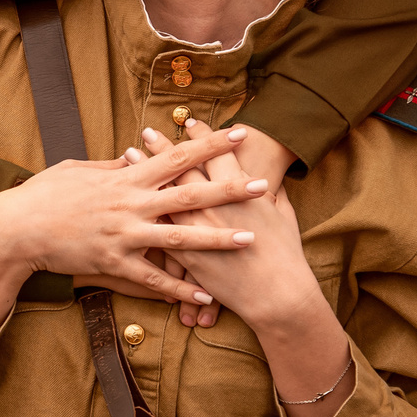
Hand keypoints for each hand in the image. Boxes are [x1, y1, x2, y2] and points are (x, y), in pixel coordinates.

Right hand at [0, 131, 262, 336]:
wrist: (16, 228)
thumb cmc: (44, 194)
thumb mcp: (79, 170)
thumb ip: (111, 166)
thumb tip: (132, 155)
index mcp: (125, 177)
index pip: (176, 155)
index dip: (210, 144)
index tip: (240, 133)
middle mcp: (130, 203)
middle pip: (190, 194)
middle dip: (229, 189)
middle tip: (263, 185)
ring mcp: (123, 234)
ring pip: (179, 237)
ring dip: (218, 239)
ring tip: (250, 240)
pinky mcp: (113, 262)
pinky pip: (152, 277)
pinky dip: (179, 287)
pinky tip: (205, 294)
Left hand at [154, 119, 356, 416]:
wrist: (277, 294)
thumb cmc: (287, 255)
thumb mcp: (284, 216)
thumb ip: (275, 196)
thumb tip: (272, 182)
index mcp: (241, 190)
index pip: (217, 154)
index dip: (203, 136)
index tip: (189, 122)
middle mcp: (215, 204)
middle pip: (183, 168)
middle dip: (165, 147)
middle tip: (149, 131)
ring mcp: (198, 228)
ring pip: (163, 193)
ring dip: (144, 172)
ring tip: (128, 156)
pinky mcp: (187, 253)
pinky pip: (158, 227)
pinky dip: (142, 209)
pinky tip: (129, 199)